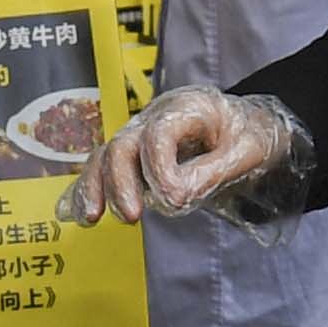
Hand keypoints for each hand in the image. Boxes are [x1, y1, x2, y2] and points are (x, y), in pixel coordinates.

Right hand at [65, 86, 305, 225]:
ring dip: (95, 187)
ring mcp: (140, 135)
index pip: (159, 136)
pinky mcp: (134, 156)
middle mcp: (156, 117)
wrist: (248, 128)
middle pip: (123, 145)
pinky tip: (77, 214)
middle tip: (132, 217)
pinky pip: (103, 169)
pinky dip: (87, 190)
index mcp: (188, 107)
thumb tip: (173, 199)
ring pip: (105, 157)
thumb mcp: (245, 153)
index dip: (160, 171)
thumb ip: (209, 174)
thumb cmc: (249, 135)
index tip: (175, 202)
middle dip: (121, 182)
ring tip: (92, 218)